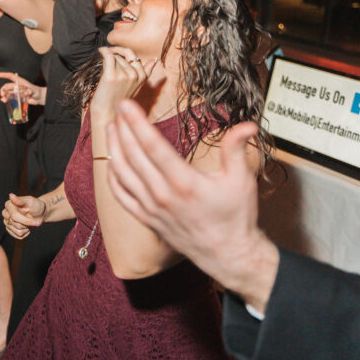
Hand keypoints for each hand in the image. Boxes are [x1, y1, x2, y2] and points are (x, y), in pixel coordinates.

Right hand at [0, 71, 45, 105]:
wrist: (38, 98)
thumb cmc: (36, 91)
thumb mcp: (34, 90)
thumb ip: (29, 91)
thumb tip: (25, 93)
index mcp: (20, 82)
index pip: (11, 76)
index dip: (5, 75)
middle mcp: (17, 86)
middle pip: (7, 86)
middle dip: (3, 90)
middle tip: (2, 94)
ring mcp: (16, 92)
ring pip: (7, 92)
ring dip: (4, 96)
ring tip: (3, 99)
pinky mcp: (16, 97)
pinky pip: (9, 97)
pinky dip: (6, 99)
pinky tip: (4, 100)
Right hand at [2, 193, 45, 239]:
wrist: (39, 213)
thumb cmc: (36, 206)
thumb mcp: (31, 202)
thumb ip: (20, 200)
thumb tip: (11, 195)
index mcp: (8, 205)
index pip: (14, 216)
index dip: (27, 220)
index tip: (39, 222)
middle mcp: (5, 213)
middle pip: (16, 225)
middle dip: (28, 224)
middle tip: (35, 220)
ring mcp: (7, 222)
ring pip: (18, 231)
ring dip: (27, 228)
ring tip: (30, 222)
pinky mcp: (10, 230)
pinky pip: (18, 236)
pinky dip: (26, 233)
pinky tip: (27, 226)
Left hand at [90, 46, 154, 122]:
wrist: (107, 112)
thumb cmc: (119, 99)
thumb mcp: (136, 86)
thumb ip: (146, 72)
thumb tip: (155, 60)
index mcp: (142, 77)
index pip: (134, 57)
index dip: (123, 52)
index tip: (114, 51)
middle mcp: (135, 75)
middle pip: (123, 57)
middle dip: (114, 59)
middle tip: (107, 66)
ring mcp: (124, 76)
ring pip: (115, 58)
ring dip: (108, 61)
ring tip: (105, 73)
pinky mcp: (111, 76)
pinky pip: (108, 56)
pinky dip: (103, 51)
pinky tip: (100, 51)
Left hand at [106, 98, 276, 310]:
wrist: (228, 255)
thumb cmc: (236, 216)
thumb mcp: (242, 180)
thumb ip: (237, 150)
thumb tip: (248, 125)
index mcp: (184, 182)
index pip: (153, 146)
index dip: (137, 123)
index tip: (126, 104)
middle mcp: (162, 195)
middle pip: (133, 156)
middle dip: (123, 129)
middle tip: (117, 108)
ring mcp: (151, 208)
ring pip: (122, 174)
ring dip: (114, 149)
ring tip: (112, 129)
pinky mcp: (146, 219)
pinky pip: (121, 195)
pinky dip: (113, 177)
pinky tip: (112, 162)